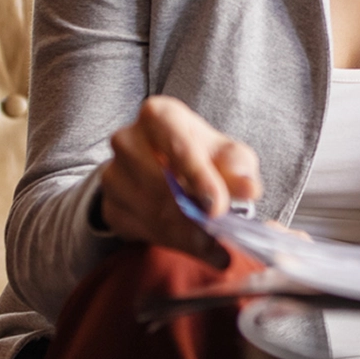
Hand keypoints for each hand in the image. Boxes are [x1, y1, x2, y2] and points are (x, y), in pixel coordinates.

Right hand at [99, 96, 262, 265]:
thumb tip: (249, 190)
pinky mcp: (109, 205)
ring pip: (150, 211)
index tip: (217, 206)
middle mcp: (127, 140)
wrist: (169, 171)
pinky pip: (141, 230)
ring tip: (210, 240)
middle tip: (217, 233)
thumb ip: (240, 170)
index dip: (198, 176)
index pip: (176, 144)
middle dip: (192, 213)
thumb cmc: (204, 155)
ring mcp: (113, 174)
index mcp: (159, 116)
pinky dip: (170, 242)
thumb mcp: (229, 156)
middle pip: (160, 183)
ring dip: (184, 232)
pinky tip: (191, 242)